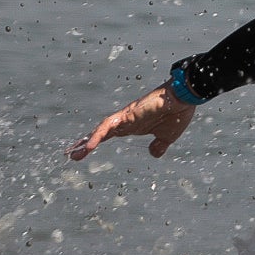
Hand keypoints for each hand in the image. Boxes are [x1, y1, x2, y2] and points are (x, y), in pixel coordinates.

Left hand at [67, 84, 196, 160]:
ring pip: (101, 129)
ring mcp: (125, 117)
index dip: (95, 143)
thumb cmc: (177, 114)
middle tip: (70, 155)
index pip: (108, 135)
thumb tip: (154, 154)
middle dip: (85, 143)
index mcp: (133, 126)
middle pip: (100, 132)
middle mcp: (126, 121)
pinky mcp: (128, 114)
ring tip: (75, 154)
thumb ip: (159, 145)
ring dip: (87, 141)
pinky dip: (98, 135)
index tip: (82, 152)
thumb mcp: (166, 137)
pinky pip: (108, 126)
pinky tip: (90, 146)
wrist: (184, 99)